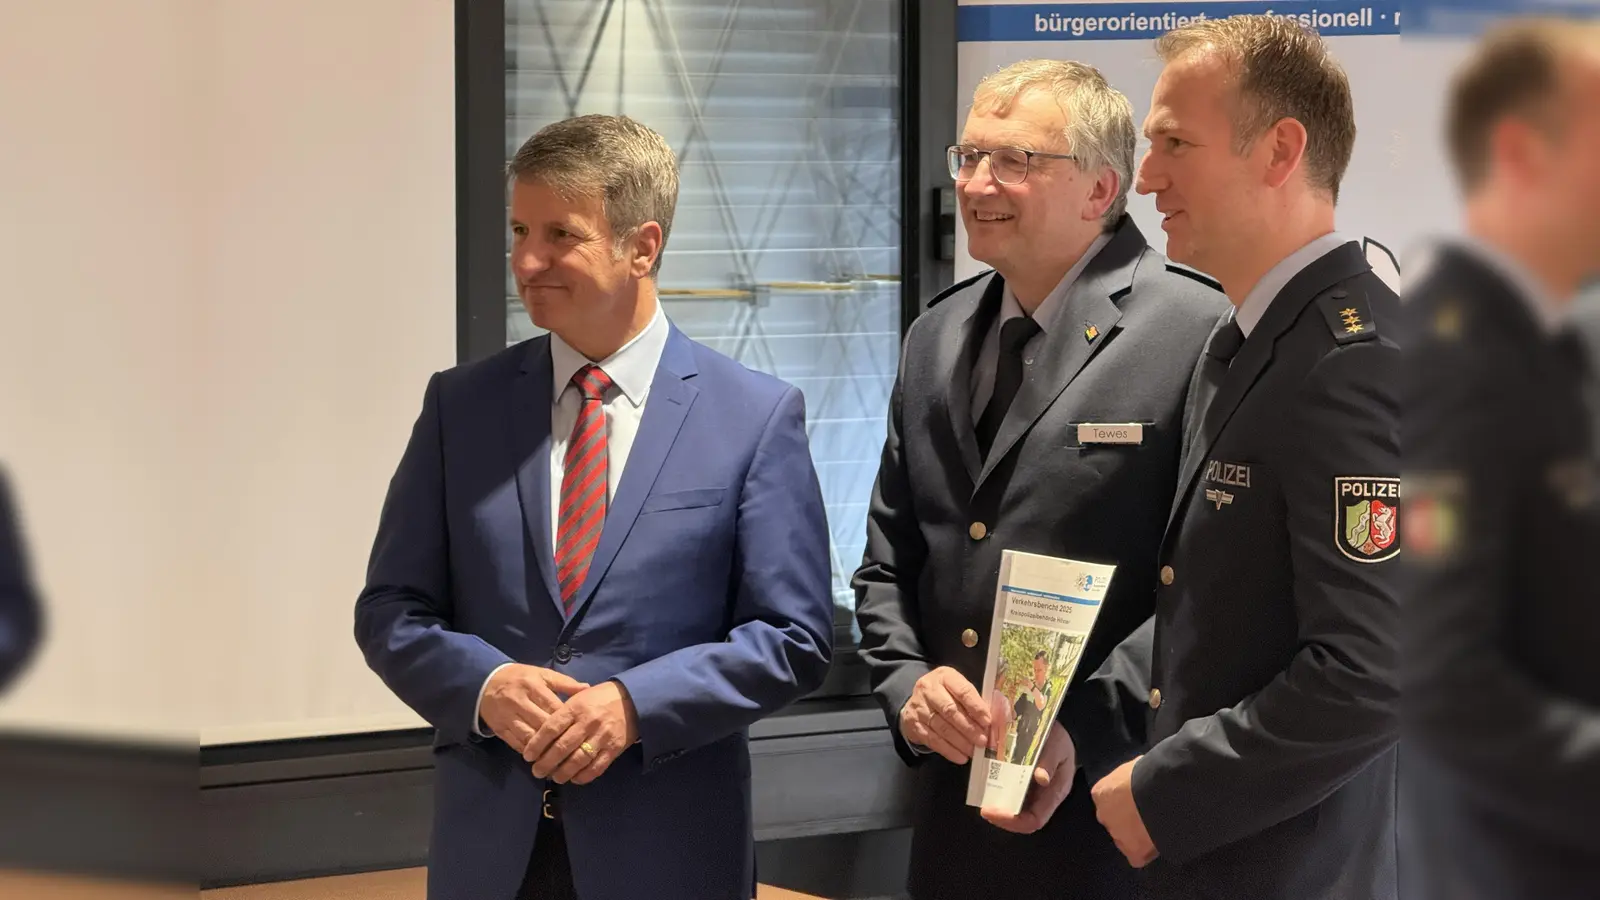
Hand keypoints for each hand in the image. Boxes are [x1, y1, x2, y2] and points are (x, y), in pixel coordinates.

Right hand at [479, 664, 589, 753]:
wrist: (486, 682)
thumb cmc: (521, 678)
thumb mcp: (542, 674)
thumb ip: (565, 682)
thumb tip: (586, 688)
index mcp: (533, 686)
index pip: (554, 707)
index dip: (568, 722)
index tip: (581, 732)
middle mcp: (519, 701)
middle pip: (542, 725)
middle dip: (557, 739)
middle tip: (574, 752)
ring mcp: (507, 716)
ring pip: (528, 737)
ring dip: (543, 751)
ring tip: (558, 761)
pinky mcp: (499, 728)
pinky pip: (515, 743)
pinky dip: (529, 752)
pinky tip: (540, 758)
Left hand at [523, 680, 639, 784]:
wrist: (633, 699)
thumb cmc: (600, 698)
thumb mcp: (579, 697)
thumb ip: (562, 713)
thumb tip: (540, 733)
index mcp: (576, 707)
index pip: (551, 728)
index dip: (537, 744)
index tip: (528, 755)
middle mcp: (588, 722)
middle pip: (562, 747)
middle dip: (546, 763)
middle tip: (537, 771)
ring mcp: (602, 736)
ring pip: (578, 760)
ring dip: (563, 773)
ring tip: (555, 777)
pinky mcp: (614, 748)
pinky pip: (596, 767)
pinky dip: (583, 776)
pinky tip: (574, 779)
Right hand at [899, 667, 989, 763]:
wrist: (917, 701)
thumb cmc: (945, 694)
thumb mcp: (957, 689)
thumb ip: (972, 701)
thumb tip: (989, 722)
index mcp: (945, 676)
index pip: (962, 691)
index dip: (976, 707)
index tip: (988, 721)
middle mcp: (929, 689)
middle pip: (950, 710)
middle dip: (969, 727)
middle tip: (982, 740)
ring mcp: (919, 707)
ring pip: (942, 727)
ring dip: (960, 742)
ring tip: (974, 751)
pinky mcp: (913, 724)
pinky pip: (932, 740)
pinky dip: (948, 750)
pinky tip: (960, 756)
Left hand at [982, 721, 1076, 832]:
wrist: (1054, 728)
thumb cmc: (1059, 738)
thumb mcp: (1057, 745)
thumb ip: (1049, 761)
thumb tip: (1042, 779)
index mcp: (1055, 793)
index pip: (1035, 820)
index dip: (1013, 821)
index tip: (992, 812)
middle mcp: (1044, 798)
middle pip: (1023, 820)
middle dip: (1003, 818)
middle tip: (984, 808)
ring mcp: (1033, 793)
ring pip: (1015, 810)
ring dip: (999, 808)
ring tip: (983, 798)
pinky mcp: (1024, 785)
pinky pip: (1010, 795)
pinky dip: (998, 794)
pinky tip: (987, 786)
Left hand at [1091, 756, 1157, 867]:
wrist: (1160, 793)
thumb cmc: (1148, 773)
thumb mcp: (1134, 768)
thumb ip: (1130, 779)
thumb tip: (1139, 779)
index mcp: (1101, 792)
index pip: (1108, 800)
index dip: (1124, 801)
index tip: (1138, 800)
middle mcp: (1104, 815)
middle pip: (1114, 820)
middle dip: (1127, 819)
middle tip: (1148, 814)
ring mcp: (1117, 835)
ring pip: (1125, 839)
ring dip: (1137, 835)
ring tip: (1157, 827)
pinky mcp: (1133, 852)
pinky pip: (1138, 856)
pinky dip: (1147, 852)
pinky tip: (1159, 843)